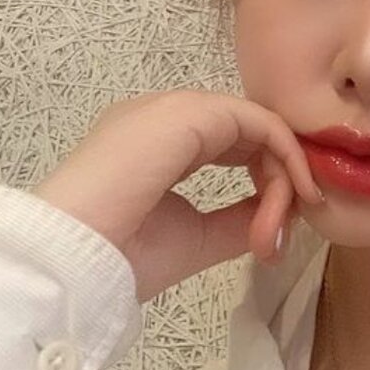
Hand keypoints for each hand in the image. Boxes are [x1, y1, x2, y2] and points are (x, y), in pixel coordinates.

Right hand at [30, 89, 324, 303]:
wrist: (77, 259)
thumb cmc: (123, 256)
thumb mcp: (197, 237)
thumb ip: (239, 220)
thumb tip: (284, 213)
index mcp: (155, 143)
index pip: (230, 144)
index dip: (265, 181)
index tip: (275, 233)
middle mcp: (164, 117)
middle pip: (248, 131)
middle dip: (280, 177)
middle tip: (282, 231)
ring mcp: (173, 110)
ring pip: (256, 125)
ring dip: (283, 173)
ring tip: (282, 221)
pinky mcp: (186, 113)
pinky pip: (257, 121)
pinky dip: (284, 155)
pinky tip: (292, 192)